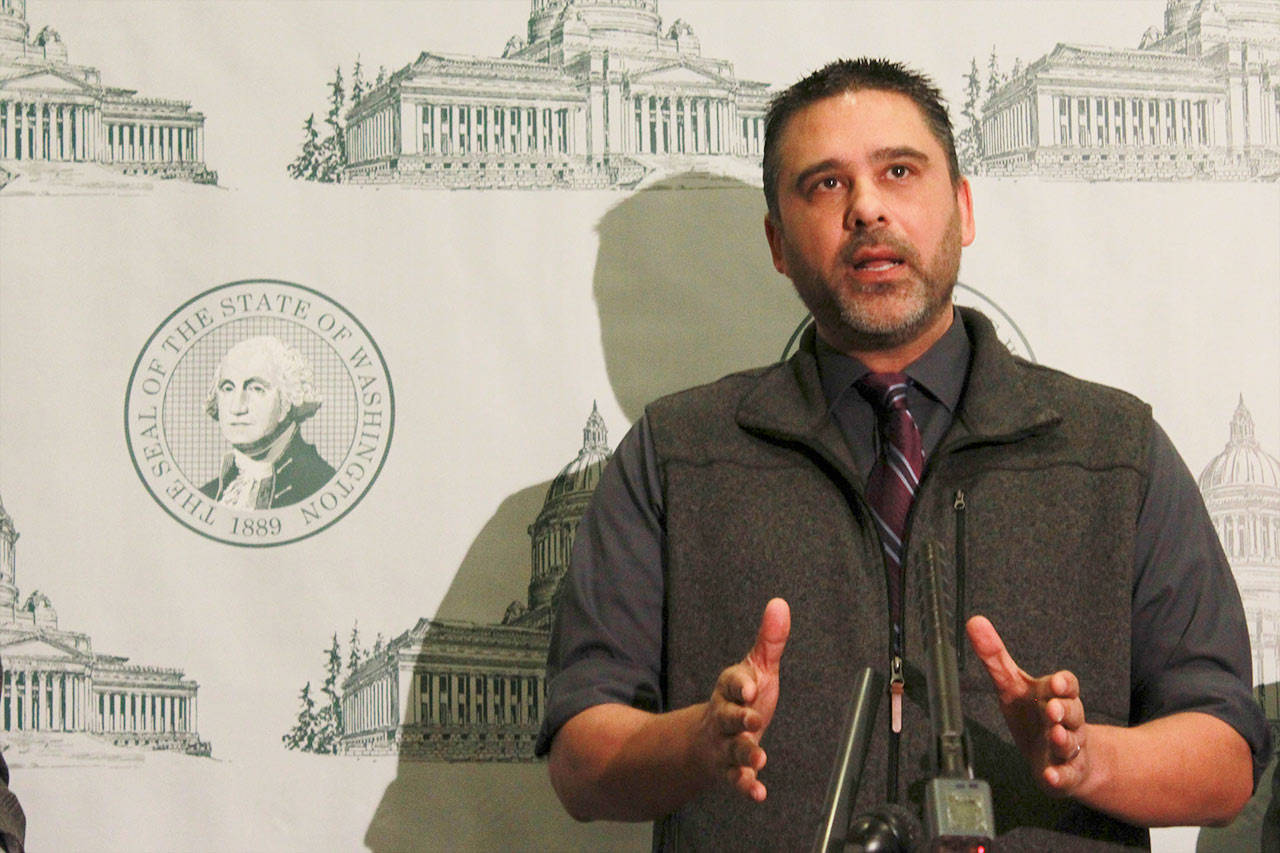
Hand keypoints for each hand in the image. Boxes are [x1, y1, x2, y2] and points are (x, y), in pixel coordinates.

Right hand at [697, 597, 789, 802]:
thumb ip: (770, 641)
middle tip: (754, 719)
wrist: (707, 738)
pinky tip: (758, 793)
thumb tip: (780, 605)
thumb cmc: (740, 699)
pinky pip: (735, 780)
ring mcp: (723, 744)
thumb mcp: (756, 669)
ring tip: (759, 759)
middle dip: (739, 718)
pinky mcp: (729, 770)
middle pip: (727, 716)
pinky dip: (746, 786)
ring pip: (731, 749)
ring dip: (744, 754)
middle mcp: (723, 717)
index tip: (752, 687)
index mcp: (729, 689)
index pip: (732, 683)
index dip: (741, 685)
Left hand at [966, 615, 1089, 796]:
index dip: (1064, 683)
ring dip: (1064, 738)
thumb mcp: (1013, 686)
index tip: (1056, 682)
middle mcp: (1065, 721)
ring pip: (1072, 741)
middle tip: (1053, 708)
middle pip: (1073, 712)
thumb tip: (974, 621)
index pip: (1067, 685)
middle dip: (1065, 709)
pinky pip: (1067, 775)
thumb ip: (995, 657)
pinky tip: (1050, 775)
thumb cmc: (1034, 715)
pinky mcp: (1066, 773)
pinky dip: (1060, 775)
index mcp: (1054, 696)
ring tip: (1055, 734)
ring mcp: (1068, 748)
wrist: (1060, 756)